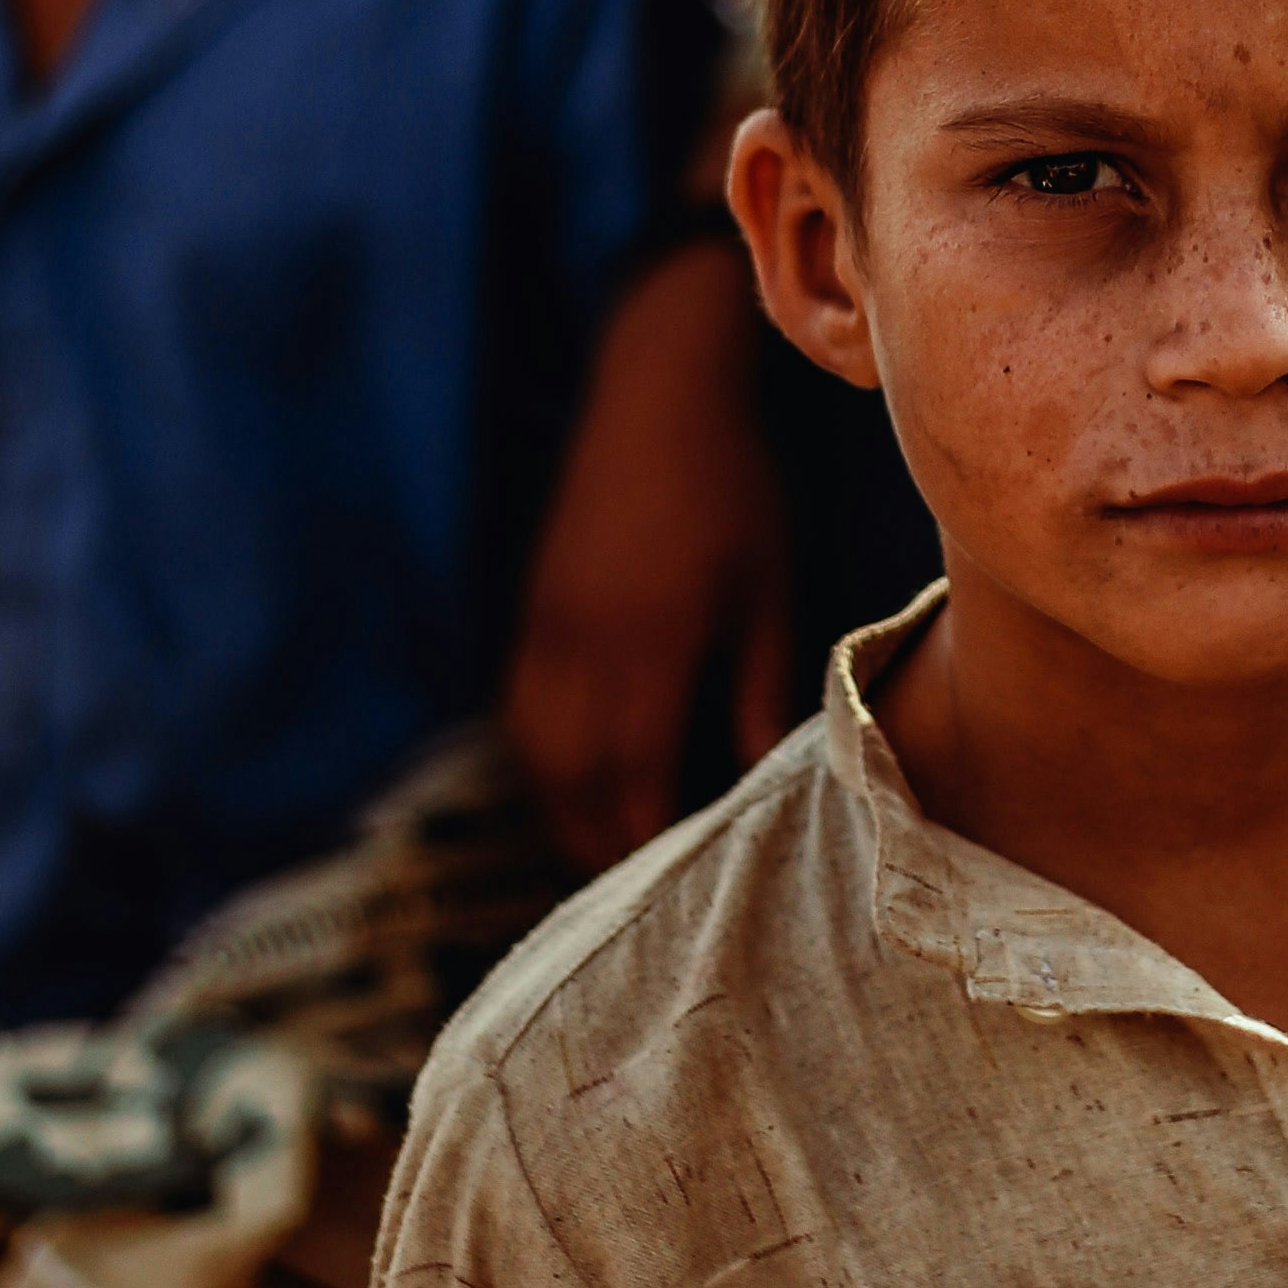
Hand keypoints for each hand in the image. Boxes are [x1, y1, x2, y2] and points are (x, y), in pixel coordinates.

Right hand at [502, 236, 793, 869]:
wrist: (654, 397)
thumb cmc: (732, 489)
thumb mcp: (765, 590)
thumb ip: (758, 687)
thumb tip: (765, 775)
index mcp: (647, 647)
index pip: (635, 775)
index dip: (648, 837)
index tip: (675, 879)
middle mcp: (581, 648)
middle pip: (573, 779)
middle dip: (600, 841)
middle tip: (638, 890)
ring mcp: (545, 627)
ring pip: (537, 750)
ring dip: (565, 807)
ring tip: (604, 848)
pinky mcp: (532, 607)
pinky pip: (521, 708)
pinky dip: (544, 757)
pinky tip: (576, 775)